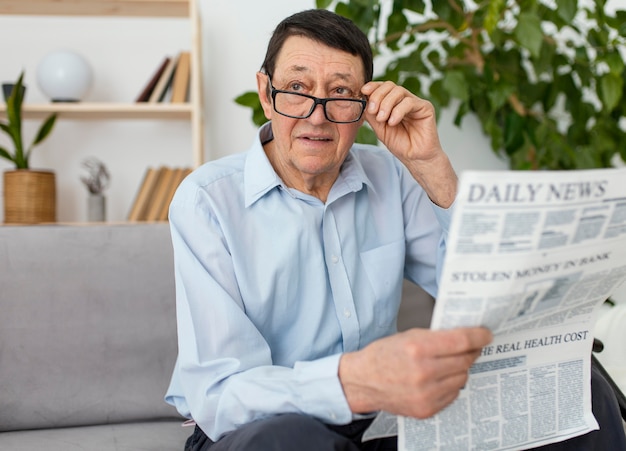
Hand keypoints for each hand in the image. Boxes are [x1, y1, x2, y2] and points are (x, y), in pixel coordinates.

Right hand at [338, 327, 492, 418]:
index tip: (486, 334)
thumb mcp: (408, 336)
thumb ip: (436, 337)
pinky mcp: (427, 409)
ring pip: (461, 377)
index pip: (461, 341)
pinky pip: (453, 393)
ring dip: (460, 368)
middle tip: (471, 347)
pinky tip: (438, 378)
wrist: (363, 381)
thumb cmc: (384, 356)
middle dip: (471, 351)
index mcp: (417, 349)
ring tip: (448, 363)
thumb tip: (465, 336)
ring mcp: (426, 394)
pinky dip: (450, 384)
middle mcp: (423, 373)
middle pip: (464, 360)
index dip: (478, 336)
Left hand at [362, 81, 442, 163]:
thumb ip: (372, 115)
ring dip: (386, 104)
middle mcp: (405, 100)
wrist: (415, 158)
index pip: (383, 87)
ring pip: (399, 91)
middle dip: (377, 96)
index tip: (363, 91)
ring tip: (382, 119)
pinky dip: (398, 111)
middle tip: (372, 111)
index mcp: (394, 103)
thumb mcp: (380, 128)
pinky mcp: (426, 108)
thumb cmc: (400, 144)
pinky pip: (409, 102)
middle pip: (390, 86)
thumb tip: (363, 100)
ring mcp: (416, 103)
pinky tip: (393, 122)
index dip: (373, 86)